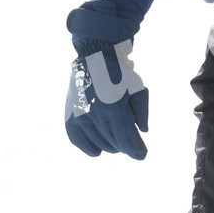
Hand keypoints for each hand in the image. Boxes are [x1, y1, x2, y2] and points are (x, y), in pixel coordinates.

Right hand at [65, 38, 149, 158]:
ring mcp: (81, 115)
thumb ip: (142, 113)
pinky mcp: (70, 114)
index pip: (127, 139)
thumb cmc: (120, 73)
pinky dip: (87, 147)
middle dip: (126, 146)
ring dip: (110, 146)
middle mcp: (96, 114)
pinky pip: (76, 138)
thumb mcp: (138, 90)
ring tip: (117, 144)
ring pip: (98, 142)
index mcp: (115, 109)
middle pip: (114, 142)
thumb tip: (143, 132)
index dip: (136, 150)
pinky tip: (97, 152)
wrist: (95, 57)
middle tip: (131, 144)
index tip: (142, 155)